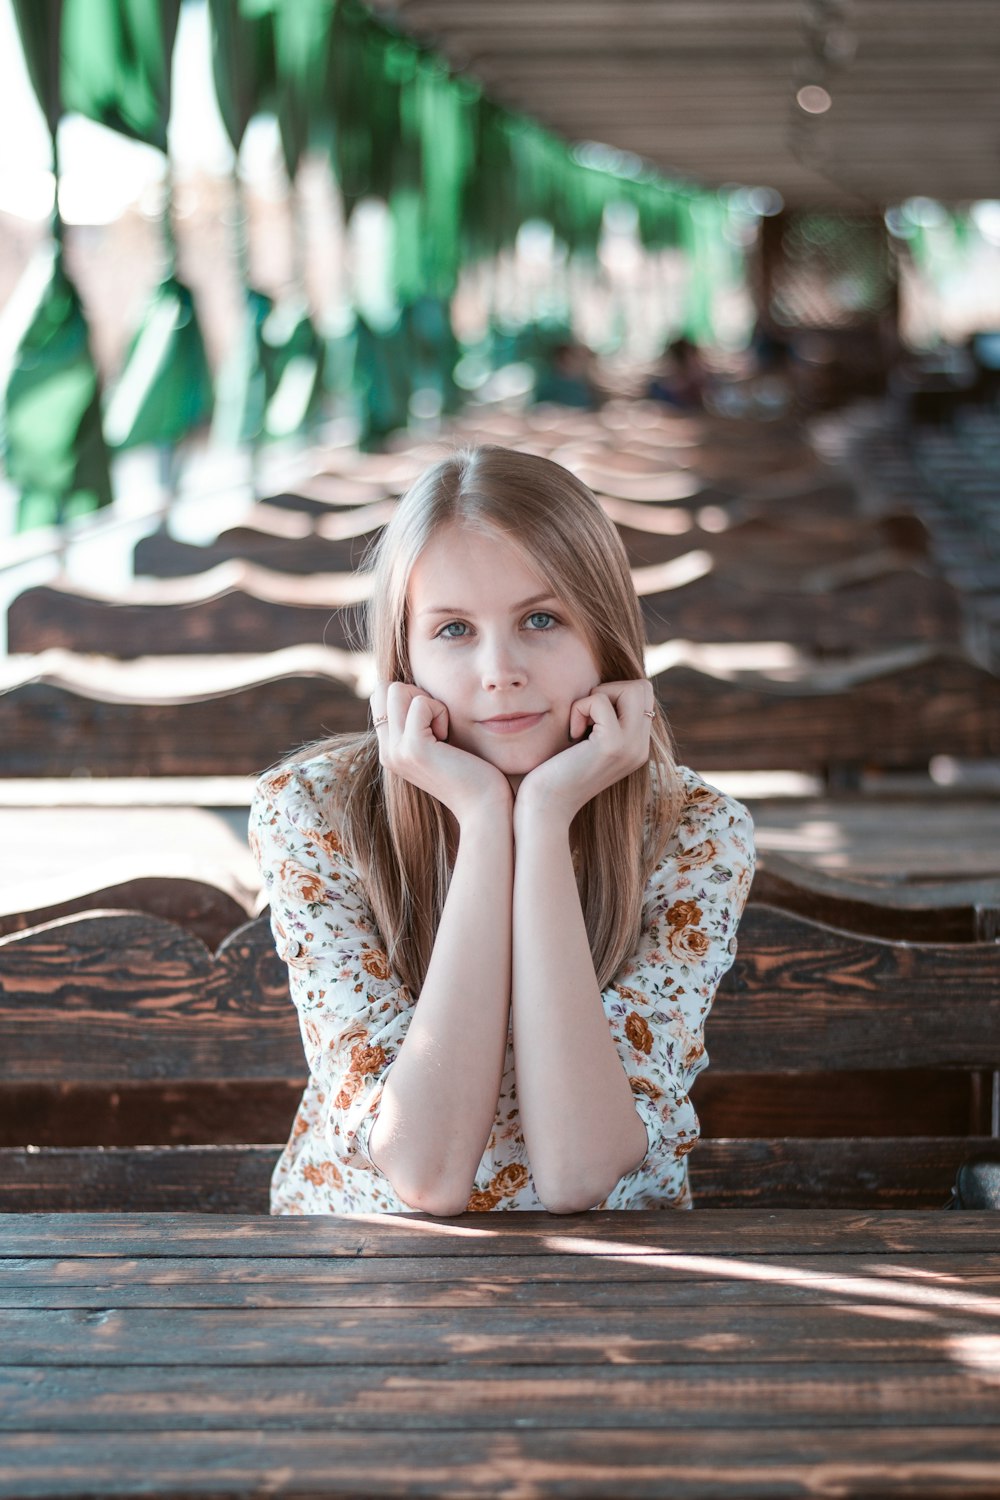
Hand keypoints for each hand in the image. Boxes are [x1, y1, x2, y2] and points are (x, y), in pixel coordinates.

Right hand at [371, 681, 512, 826]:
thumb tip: (413, 687)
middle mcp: (387, 752)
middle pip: (386, 689)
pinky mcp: (413, 749)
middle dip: (418, 695)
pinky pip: (420, 703)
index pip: (380, 697)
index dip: (409, 694)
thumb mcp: (440, 743)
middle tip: (440, 725)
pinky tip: (449, 738)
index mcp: (390, 750)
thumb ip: (421, 722)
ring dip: (428, 703)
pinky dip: (440, 711)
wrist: (484, 807)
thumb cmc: (472, 772)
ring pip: (397, 690)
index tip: (433, 721)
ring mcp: (396, 751)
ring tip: (443, 732)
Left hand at [515, 679, 654, 826]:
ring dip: (598, 696)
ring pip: (632, 689)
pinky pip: (600, 701)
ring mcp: (631, 747)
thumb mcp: (588, 744)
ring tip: (581, 724)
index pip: (643, 696)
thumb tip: (603, 690)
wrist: (546, 808)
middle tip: (587, 717)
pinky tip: (572, 733)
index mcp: (637, 747)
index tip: (591, 718)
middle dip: (610, 690)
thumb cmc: (556, 774)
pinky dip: (580, 708)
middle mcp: (641, 748)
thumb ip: (604, 722)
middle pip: (642, 688)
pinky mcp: (612, 745)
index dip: (615, 694)